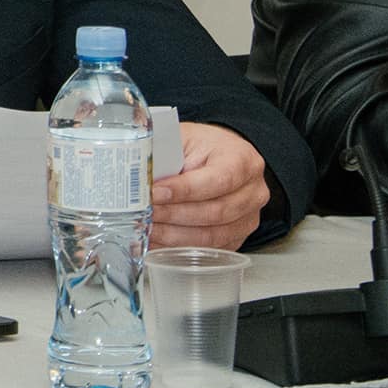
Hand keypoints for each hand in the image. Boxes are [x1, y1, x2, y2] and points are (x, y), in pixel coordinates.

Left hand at [151, 123, 267, 249]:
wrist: (222, 157)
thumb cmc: (202, 147)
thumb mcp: (184, 138)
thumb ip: (164, 153)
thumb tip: (134, 173)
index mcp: (242, 161)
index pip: (217, 180)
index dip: (185, 190)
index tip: (155, 193)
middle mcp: (253, 192)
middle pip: (215, 212)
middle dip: (173, 215)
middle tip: (145, 213)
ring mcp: (248, 218)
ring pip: (211, 236)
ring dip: (174, 235)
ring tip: (147, 228)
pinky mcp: (237, 237)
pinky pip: (208, 249)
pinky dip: (179, 247)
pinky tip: (157, 241)